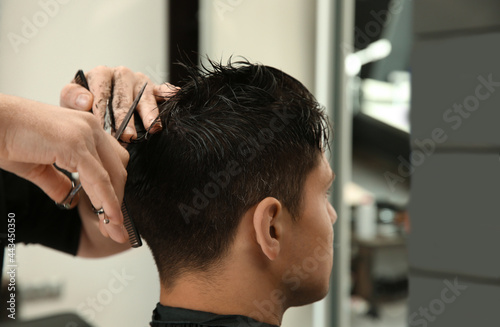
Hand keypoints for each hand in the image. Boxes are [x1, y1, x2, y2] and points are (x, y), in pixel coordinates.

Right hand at [0, 94, 129, 242]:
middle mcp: (91, 127)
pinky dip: (106, 200)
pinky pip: (98, 178)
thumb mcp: (38, 166)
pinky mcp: (75, 143)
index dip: (113, 191)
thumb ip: (57, 182)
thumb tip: (70, 200)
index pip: (110, 163)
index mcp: (85, 128)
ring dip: (114, 207)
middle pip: (117, 169)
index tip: (112, 218)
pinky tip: (109, 219)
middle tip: (117, 231)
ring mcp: (85, 133)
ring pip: (111, 176)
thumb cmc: (6, 139)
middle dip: (118, 202)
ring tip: (116, 233)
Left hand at [60, 66, 177, 140]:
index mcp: (100, 74)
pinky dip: (169, 93)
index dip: (102, 112)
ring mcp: (140, 81)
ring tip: (151, 128)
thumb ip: (72, 98)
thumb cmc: (84, 106)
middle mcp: (121, 74)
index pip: (102, 92)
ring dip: (149, 113)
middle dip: (126, 118)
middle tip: (127, 136)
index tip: (102, 129)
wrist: (94, 107)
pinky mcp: (154, 88)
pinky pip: (163, 90)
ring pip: (145, 96)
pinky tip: (174, 97)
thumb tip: (86, 101)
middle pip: (125, 96)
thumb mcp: (70, 102)